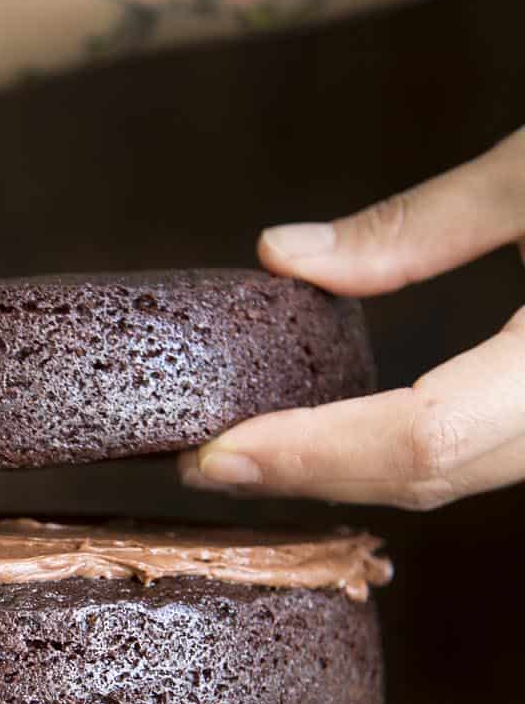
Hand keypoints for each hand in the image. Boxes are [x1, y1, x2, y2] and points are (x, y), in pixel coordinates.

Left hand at [179, 130, 524, 508]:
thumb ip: (414, 228)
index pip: (425, 435)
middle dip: (315, 475)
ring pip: (470, 472)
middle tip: (207, 461)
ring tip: (259, 449)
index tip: (213, 456)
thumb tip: (281, 255)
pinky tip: (349, 434)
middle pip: (440, 472)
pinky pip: (498, 451)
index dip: (311, 455)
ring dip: (359, 472)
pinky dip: (415, 451)